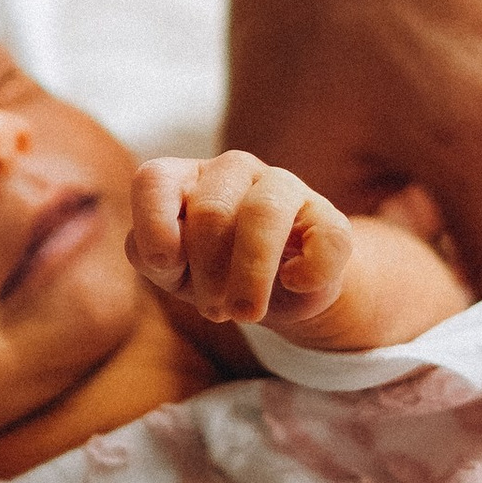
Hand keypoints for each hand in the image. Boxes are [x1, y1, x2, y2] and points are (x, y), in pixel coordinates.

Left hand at [128, 150, 355, 326]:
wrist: (279, 290)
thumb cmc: (213, 272)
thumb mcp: (174, 272)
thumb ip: (151, 256)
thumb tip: (165, 252)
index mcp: (187, 177)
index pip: (154, 179)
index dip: (154, 223)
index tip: (166, 265)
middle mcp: (233, 170)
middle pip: (211, 211)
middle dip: (208, 272)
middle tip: (214, 310)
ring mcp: (285, 186)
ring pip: (263, 213)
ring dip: (251, 275)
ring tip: (246, 312)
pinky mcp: (330, 217)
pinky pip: (325, 238)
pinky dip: (308, 271)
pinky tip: (295, 282)